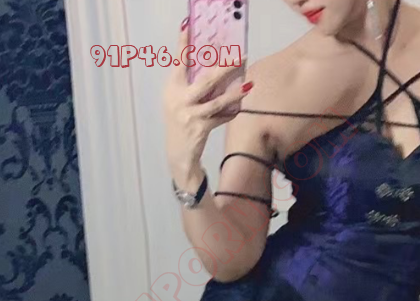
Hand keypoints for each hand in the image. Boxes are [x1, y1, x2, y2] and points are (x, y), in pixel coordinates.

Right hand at [163, 23, 252, 185]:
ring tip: (247, 86)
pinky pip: (220, 118)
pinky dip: (230, 113)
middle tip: (238, 57)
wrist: (178, 154)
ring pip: (216, 101)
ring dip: (234, 94)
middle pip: (205, 80)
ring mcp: (190, 116)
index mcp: (172, 89)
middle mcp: (179, 100)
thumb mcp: (178, 101)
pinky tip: (240, 107)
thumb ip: (190, 85)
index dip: (183, 45)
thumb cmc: (181, 122)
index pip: (179, 62)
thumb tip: (214, 69)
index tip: (187, 26)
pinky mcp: (201, 129)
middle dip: (223, 69)